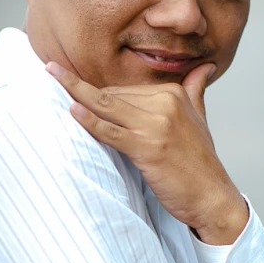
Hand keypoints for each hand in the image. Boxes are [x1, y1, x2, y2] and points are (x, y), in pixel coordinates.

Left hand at [45, 62, 248, 244]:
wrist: (213, 196)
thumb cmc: (201, 162)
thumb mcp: (201, 118)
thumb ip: (196, 89)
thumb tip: (205, 66)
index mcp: (174, 93)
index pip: (125, 88)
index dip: (96, 89)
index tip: (69, 77)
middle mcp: (165, 103)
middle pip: (112, 93)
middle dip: (81, 89)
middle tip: (50, 71)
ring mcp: (156, 124)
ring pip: (107, 105)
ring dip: (74, 90)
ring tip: (50, 73)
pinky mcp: (148, 147)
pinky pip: (111, 131)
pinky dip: (90, 121)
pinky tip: (71, 110)